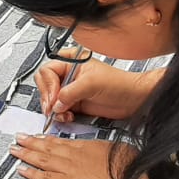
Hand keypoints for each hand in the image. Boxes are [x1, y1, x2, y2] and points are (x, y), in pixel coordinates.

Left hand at [9, 135, 152, 178]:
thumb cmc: (130, 166)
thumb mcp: (116, 149)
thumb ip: (103, 149)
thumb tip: (102, 150)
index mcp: (85, 145)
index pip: (60, 141)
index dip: (45, 138)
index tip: (35, 136)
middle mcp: (74, 154)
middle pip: (47, 147)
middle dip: (30, 142)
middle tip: (17, 137)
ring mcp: (69, 168)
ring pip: (42, 159)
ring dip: (25, 153)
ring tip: (13, 149)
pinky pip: (45, 178)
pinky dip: (31, 173)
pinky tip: (21, 170)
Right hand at [34, 58, 162, 123]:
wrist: (133, 100)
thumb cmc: (119, 84)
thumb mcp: (92, 83)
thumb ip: (70, 92)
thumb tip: (55, 103)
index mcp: (71, 61)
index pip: (47, 70)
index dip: (48, 85)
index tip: (54, 97)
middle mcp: (69, 75)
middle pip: (44, 85)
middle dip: (47, 98)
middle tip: (53, 107)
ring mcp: (70, 90)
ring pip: (49, 99)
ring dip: (54, 109)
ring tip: (64, 114)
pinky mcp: (74, 103)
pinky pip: (58, 110)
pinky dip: (60, 116)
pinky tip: (68, 117)